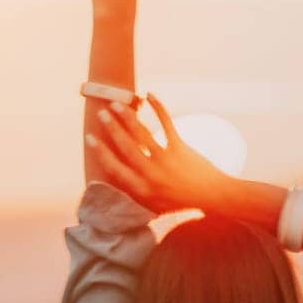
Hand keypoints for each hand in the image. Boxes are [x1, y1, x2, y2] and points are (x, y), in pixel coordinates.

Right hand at [86, 94, 232, 214]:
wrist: (213, 199)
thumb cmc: (183, 205)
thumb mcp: (155, 207)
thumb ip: (137, 194)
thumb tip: (118, 184)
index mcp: (141, 189)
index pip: (114, 168)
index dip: (100, 151)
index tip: (89, 137)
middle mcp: (151, 174)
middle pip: (126, 146)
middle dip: (111, 128)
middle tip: (101, 113)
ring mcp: (166, 160)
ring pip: (142, 133)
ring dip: (127, 116)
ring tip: (116, 103)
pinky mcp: (180, 149)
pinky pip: (166, 123)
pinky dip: (158, 107)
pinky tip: (149, 95)